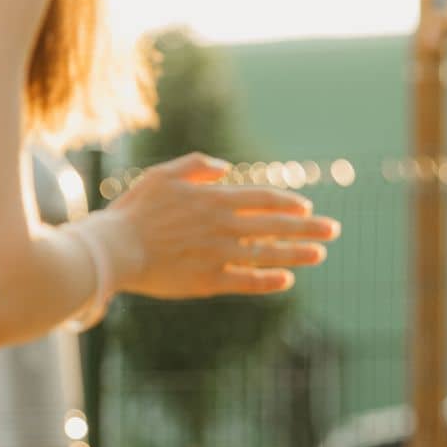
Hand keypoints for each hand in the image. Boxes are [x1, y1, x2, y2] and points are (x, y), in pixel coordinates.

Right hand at [97, 152, 339, 297]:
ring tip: (320, 254)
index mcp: (212, 198)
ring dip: (297, 253)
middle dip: (307, 227)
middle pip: (274, 225)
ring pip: (267, 252)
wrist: (112, 250)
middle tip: (333, 230)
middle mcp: (221, 225)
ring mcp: (217, 254)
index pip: (262, 199)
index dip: (288, 203)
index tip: (307, 208)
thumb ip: (195, 165)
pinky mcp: (208, 281)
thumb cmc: (134, 212)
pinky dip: (268, 280)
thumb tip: (224, 167)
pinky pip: (246, 281)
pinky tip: (287, 280)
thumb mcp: (161, 176)